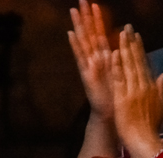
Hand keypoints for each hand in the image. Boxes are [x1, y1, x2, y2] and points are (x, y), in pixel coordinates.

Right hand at [68, 1, 114, 119]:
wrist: (110, 111)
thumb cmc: (116, 92)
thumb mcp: (120, 68)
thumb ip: (118, 54)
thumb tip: (122, 39)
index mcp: (104, 55)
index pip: (100, 32)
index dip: (98, 18)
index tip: (95, 3)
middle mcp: (94, 58)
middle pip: (89, 32)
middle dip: (86, 16)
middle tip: (81, 0)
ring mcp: (89, 65)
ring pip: (84, 40)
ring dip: (79, 25)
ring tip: (74, 10)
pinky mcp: (86, 73)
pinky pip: (80, 56)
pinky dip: (75, 45)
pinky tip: (71, 34)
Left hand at [111, 26, 162, 157]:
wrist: (143, 140)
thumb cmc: (148, 125)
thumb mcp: (159, 103)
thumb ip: (161, 88)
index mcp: (150, 86)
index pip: (143, 63)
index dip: (139, 49)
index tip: (135, 36)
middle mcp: (143, 86)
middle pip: (136, 60)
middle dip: (131, 43)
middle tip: (127, 28)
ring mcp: (133, 91)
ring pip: (128, 66)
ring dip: (124, 49)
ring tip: (120, 35)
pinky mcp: (123, 99)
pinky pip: (119, 79)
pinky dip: (117, 66)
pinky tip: (114, 55)